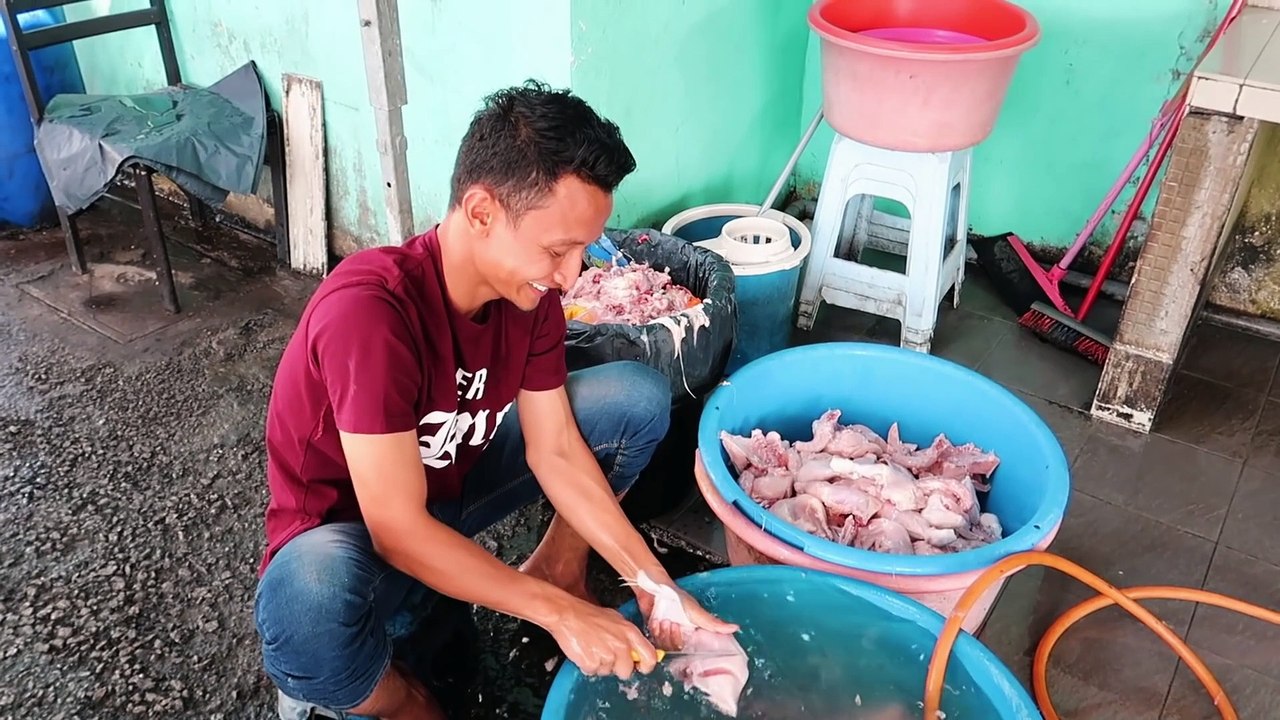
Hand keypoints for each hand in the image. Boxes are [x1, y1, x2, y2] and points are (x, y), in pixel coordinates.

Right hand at [545, 596, 659, 679]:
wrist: (567, 614)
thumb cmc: (589, 615)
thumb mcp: (616, 619)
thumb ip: (629, 636)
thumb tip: (638, 650)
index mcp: (630, 633)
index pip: (650, 657)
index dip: (646, 666)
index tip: (640, 667)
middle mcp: (621, 645)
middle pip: (627, 671)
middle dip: (617, 668)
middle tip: (606, 655)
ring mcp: (607, 655)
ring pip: (607, 672)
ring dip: (600, 665)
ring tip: (592, 649)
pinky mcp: (591, 663)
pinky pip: (592, 672)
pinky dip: (587, 665)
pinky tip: (584, 651)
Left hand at [635, 582, 739, 650]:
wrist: (656, 587)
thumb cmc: (677, 596)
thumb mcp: (696, 611)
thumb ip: (714, 623)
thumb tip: (735, 628)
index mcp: (691, 632)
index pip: (692, 650)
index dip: (687, 646)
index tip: (686, 636)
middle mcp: (680, 634)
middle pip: (676, 649)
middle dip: (673, 637)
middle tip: (672, 624)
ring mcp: (666, 633)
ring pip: (664, 646)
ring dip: (663, 633)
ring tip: (664, 620)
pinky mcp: (654, 630)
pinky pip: (653, 639)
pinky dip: (654, 631)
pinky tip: (655, 621)